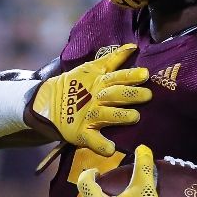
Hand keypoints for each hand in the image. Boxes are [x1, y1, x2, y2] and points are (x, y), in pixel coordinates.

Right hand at [29, 44, 150, 156]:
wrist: (47, 103)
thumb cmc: (76, 85)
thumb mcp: (93, 69)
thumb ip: (113, 59)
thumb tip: (133, 47)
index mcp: (100, 83)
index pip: (118, 77)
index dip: (131, 76)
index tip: (145, 74)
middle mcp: (96, 98)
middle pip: (115, 95)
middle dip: (131, 95)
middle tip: (148, 95)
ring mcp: (88, 116)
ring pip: (106, 115)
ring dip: (120, 116)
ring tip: (135, 117)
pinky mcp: (80, 132)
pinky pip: (91, 139)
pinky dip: (100, 145)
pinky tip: (110, 149)